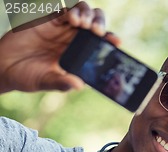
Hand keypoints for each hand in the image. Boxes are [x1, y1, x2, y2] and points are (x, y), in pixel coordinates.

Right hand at [0, 1, 119, 93]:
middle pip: (95, 26)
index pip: (99, 47)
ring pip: (84, 14)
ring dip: (89, 15)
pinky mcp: (50, 19)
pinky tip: (73, 19)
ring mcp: (62, 29)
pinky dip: (73, 11)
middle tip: (98, 32)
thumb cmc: (27, 77)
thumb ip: (62, 83)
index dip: (109, 43)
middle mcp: (73, 42)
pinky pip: (66, 10)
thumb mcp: (46, 82)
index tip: (117, 42)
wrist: (3, 66)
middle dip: (101, 25)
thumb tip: (79, 85)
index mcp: (78, 58)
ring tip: (85, 25)